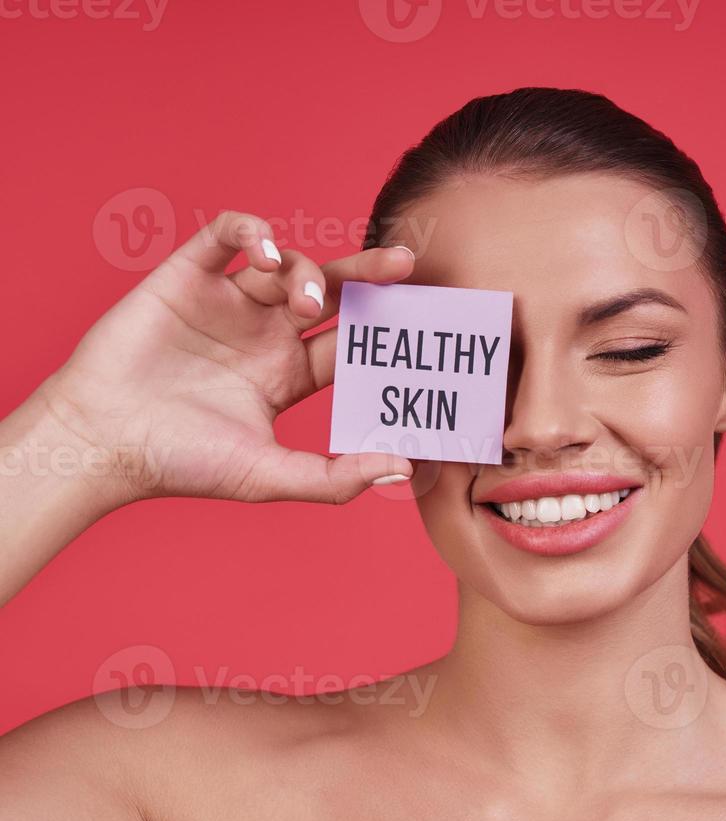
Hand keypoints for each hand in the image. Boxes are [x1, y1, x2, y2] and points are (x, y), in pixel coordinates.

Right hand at [39, 210, 416, 505]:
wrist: (101, 443)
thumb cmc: (181, 464)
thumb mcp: (269, 476)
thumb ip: (337, 478)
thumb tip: (405, 469)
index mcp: (290, 374)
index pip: (351, 341)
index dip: (383, 330)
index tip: (419, 322)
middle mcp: (266, 333)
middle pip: (332, 292)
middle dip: (369, 276)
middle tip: (403, 265)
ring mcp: (230, 302)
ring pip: (288, 264)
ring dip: (306, 274)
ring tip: (305, 302)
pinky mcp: (188, 275)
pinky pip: (229, 235)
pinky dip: (254, 233)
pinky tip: (267, 255)